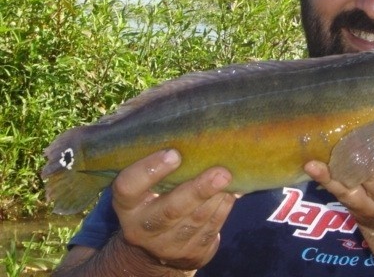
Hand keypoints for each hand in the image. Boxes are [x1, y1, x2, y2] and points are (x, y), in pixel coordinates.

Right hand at [111, 149, 235, 270]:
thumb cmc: (155, 198)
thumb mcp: (147, 185)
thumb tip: (196, 135)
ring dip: (216, 197)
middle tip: (220, 172)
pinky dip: (223, 208)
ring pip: (195, 220)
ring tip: (229, 177)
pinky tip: (232, 192)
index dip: (149, 170)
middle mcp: (142, 228)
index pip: (128, 186)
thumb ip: (161, 166)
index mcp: (127, 205)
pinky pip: (210, 230)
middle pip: (170, 210)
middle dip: (198, 190)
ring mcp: (166, 245)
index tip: (174, 153)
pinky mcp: (190, 254)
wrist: (155, 246)